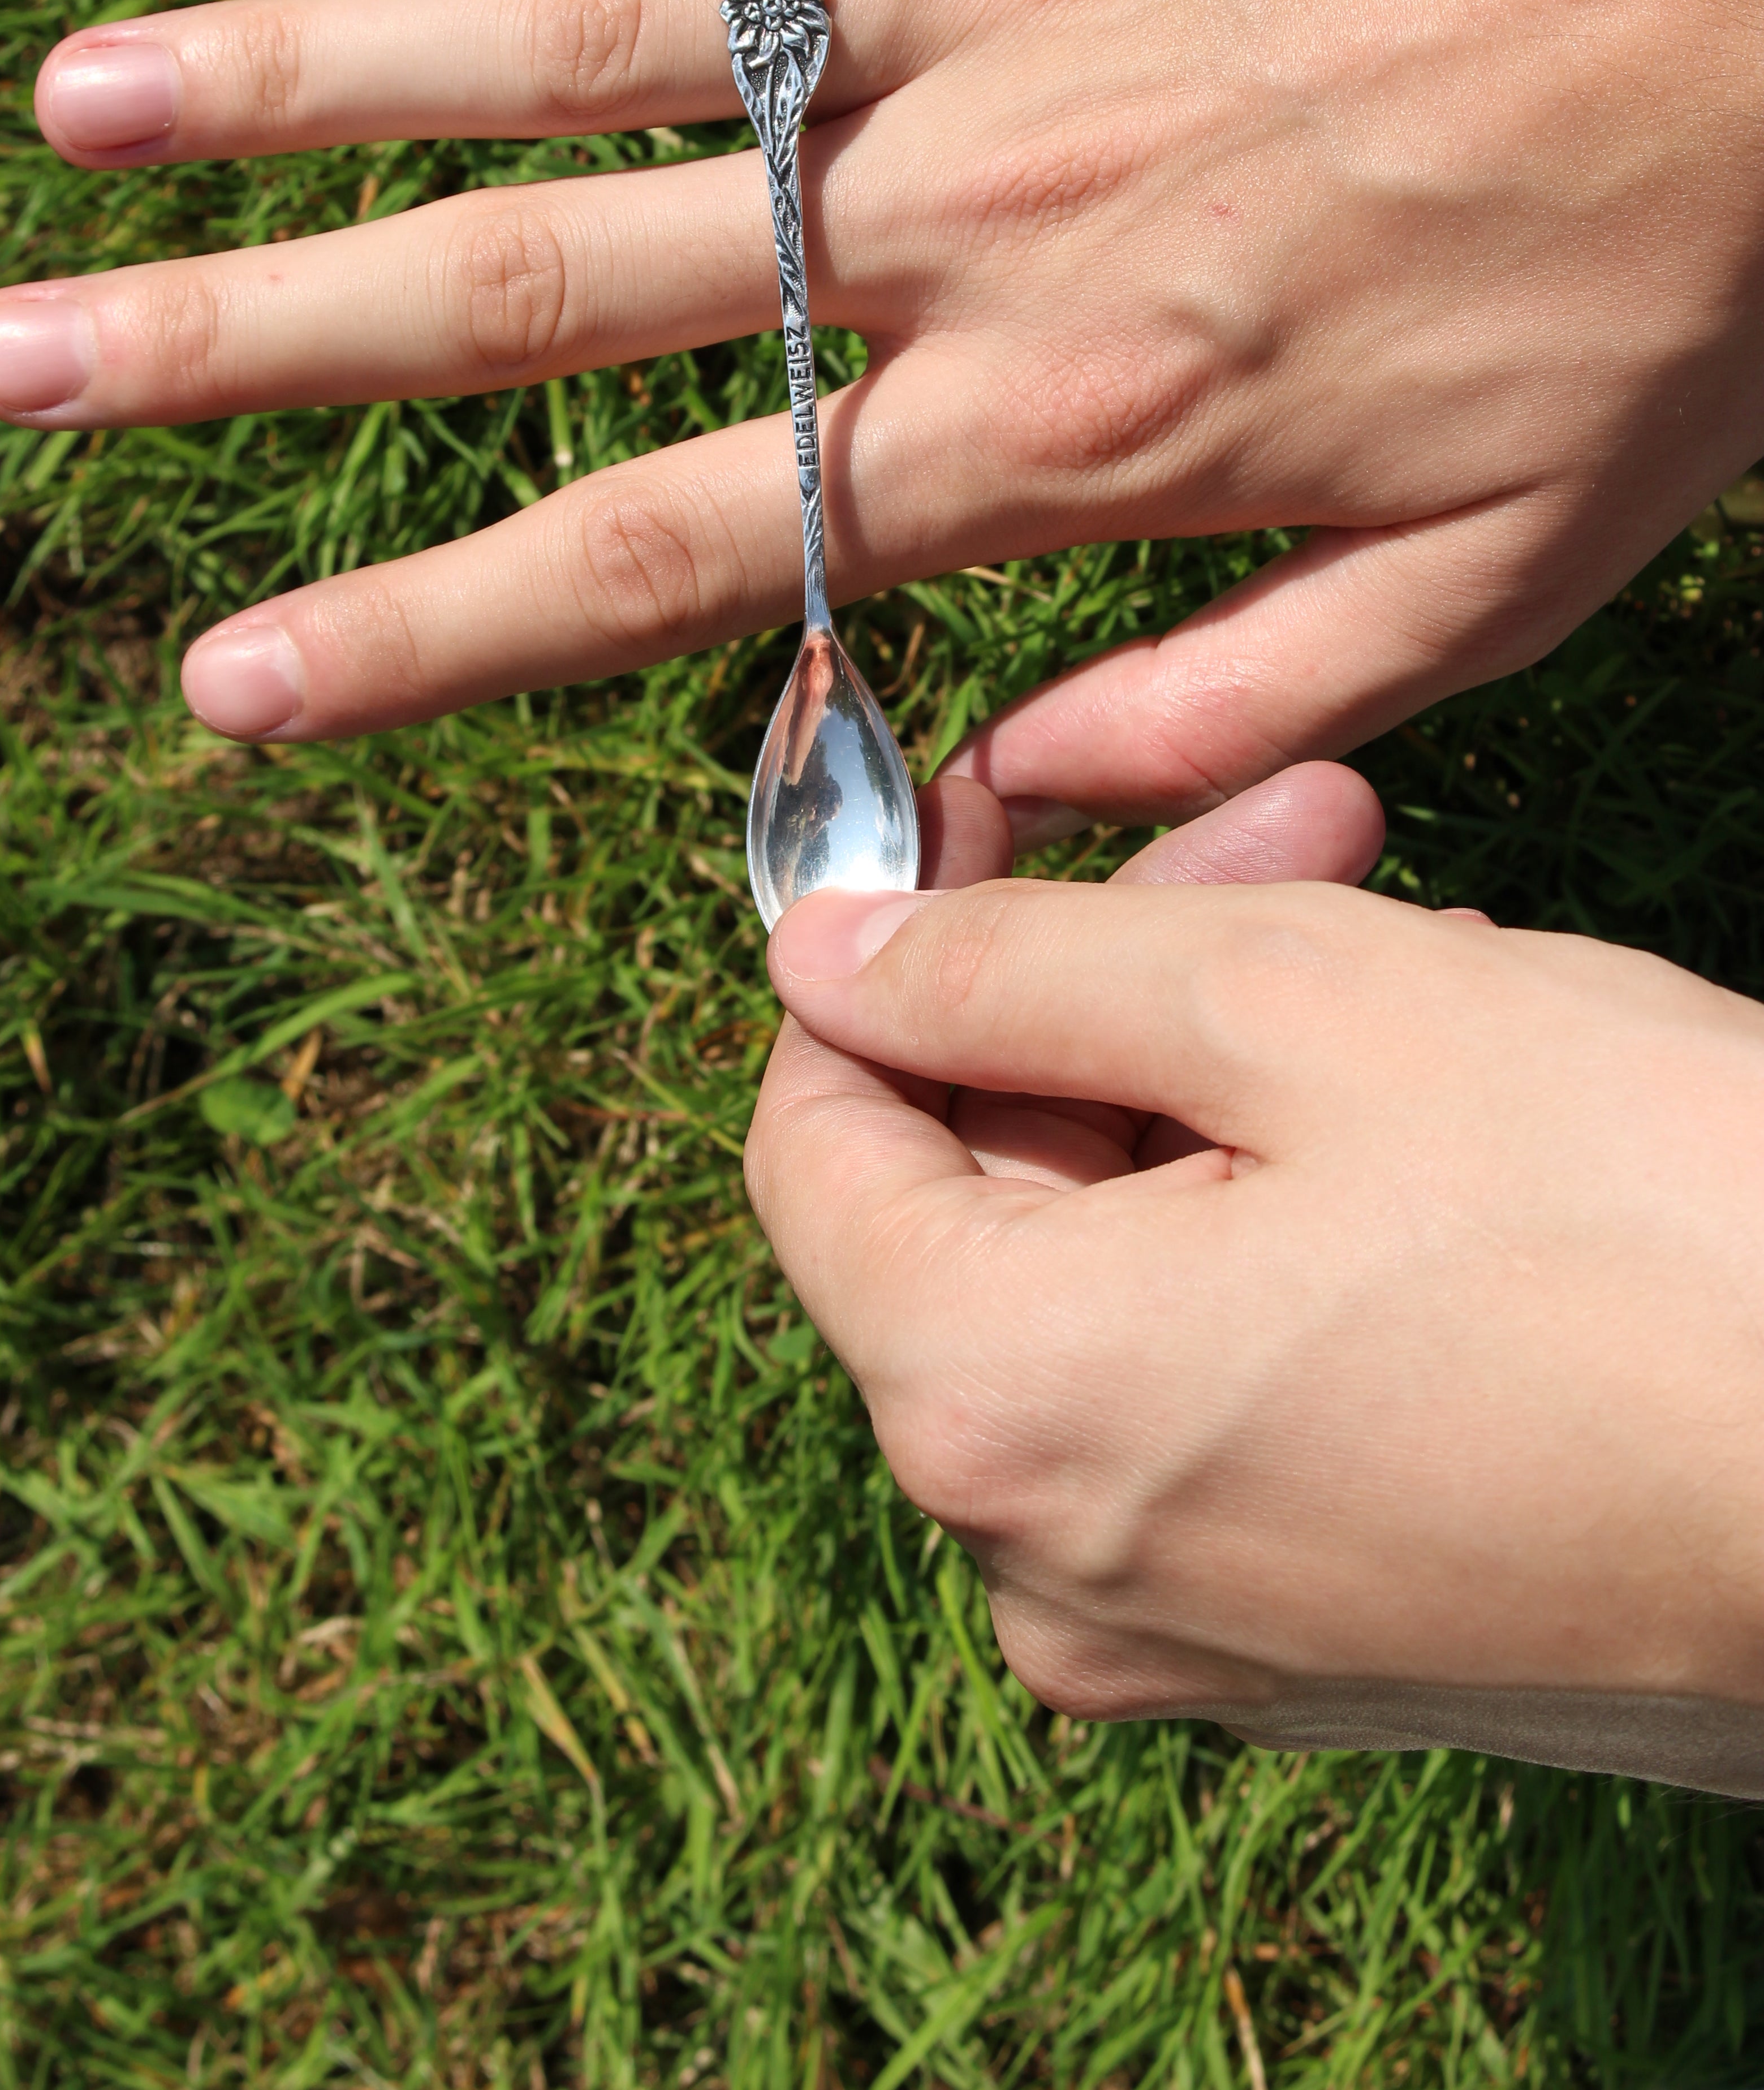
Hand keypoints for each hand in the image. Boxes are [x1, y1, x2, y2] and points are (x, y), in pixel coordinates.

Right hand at [0, 0, 1763, 814]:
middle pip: (547, 288)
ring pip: (592, 36)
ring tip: (89, 97)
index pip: (676, 548)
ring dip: (315, 62)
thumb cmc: (1672, 260)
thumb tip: (996, 791)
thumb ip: (1238, 709)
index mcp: (1066, 419)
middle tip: (18, 364)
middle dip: (258, 348)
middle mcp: (967, 208)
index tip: (228, 676)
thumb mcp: (1507, 580)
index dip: (427, 628)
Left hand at [750, 865, 1763, 1796]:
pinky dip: (1288, 1231)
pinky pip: (1226, 1389)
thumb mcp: (1300, 1003)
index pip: (817, 1141)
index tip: (1013, 816)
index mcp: (996, 1412)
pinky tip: (1456, 1123)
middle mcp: (1054, 1567)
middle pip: (983, 1204)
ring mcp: (1196, 1632)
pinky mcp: (1331, 1646)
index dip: (895, 954)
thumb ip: (1015, 970)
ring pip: (1121, 1279)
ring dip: (1233, 1085)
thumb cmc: (1645, 1224)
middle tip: (1314, 831)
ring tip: (1422, 955)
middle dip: (1122, 985)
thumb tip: (823, 955)